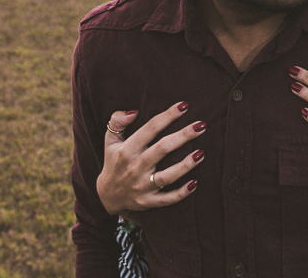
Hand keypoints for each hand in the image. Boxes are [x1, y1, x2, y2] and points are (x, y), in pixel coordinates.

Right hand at [96, 102, 205, 218]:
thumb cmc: (113, 162)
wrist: (106, 196)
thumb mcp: (110, 141)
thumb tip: (134, 111)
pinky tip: (195, 183)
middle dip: (183, 136)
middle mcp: (135, 167)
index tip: (184, 106)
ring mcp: (142, 186)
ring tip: (201, 153)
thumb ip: (117, 122)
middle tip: (201, 125)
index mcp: (127, 150)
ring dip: (186, 165)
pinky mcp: (148, 201)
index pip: (150, 129)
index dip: (168, 116)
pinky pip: (167, 199)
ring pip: (167, 176)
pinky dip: (181, 193)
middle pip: (162, 149)